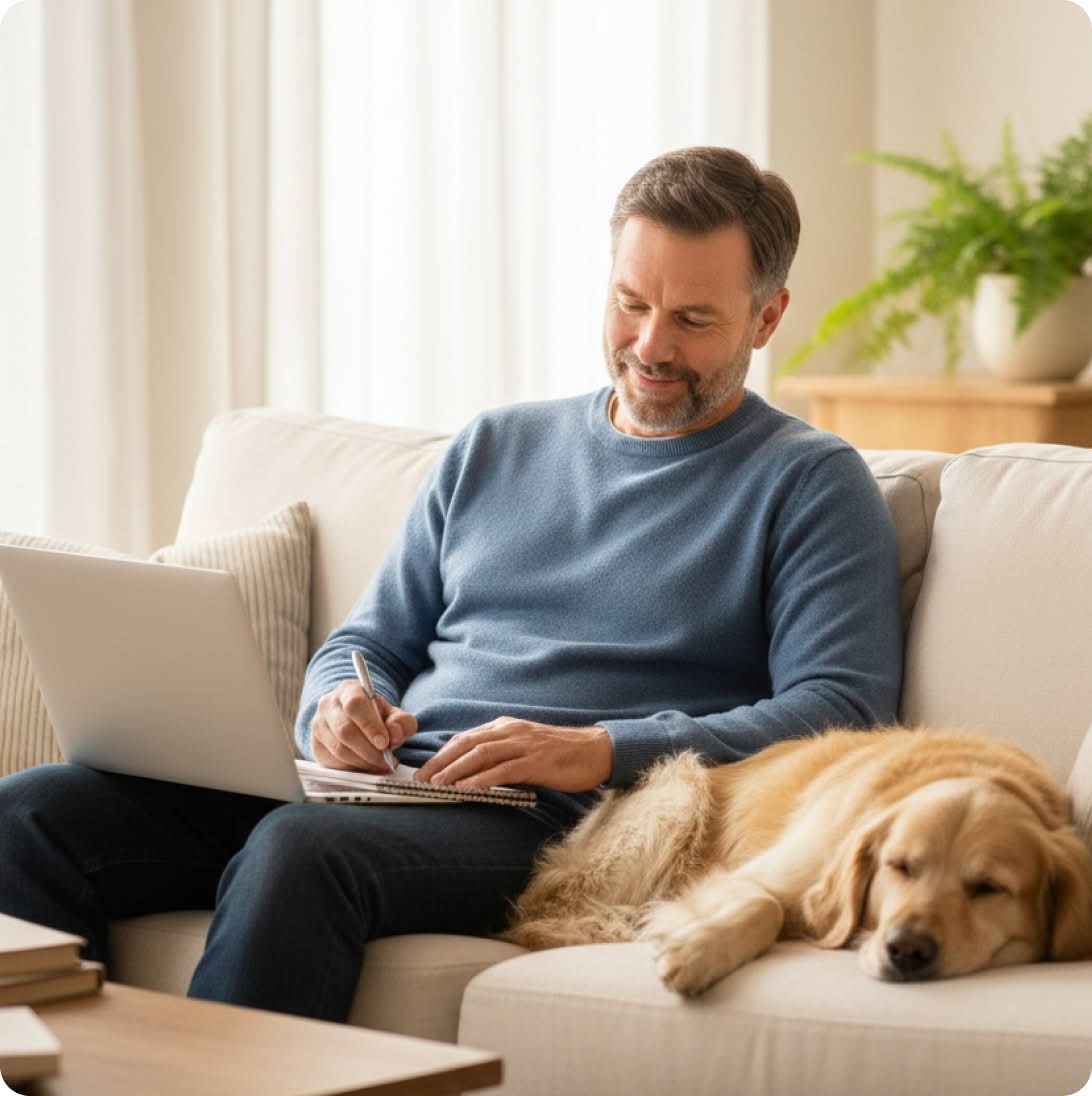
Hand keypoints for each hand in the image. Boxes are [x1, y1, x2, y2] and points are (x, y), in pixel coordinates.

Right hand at [310, 680, 416, 771]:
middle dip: (369, 750)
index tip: (384, 743)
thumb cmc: (376, 716)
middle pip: (345, 730)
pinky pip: (332, 761)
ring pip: (338, 748)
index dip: (370, 726)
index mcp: (349, 690)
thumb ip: (402, 722)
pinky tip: (366, 767)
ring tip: (379, 765)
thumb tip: (394, 733)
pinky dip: (352, 768)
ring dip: (362, 762)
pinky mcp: (315, 744)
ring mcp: (319, 724)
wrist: (356, 721)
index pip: (355, 704)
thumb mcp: (394, 714)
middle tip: (385, 761)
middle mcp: (328, 704)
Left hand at [414, 717, 613, 791]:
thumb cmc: (561, 753)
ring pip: (480, 755)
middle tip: (420, 780)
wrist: (596, 750)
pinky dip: (481, 779)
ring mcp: (523, 745)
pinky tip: (466, 789)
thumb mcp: (525, 747)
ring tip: (436, 785)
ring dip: (454, 771)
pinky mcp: (536, 761)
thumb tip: (473, 771)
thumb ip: (501, 754)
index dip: (442, 754)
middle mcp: (510, 731)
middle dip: (440, 762)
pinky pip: (502, 770)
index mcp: (506, 726)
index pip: (466, 738)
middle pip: (466, 744)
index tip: (424, 770)